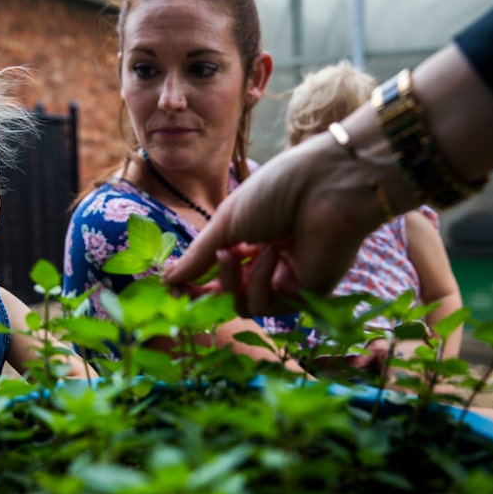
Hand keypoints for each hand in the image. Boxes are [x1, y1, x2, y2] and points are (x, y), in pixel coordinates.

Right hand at [163, 130, 387, 316]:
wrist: (325, 186)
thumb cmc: (276, 191)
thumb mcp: (227, 222)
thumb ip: (199, 257)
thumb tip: (167, 280)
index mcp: (249, 239)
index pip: (215, 272)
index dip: (192, 282)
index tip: (169, 286)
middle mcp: (267, 262)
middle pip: (227, 295)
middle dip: (204, 292)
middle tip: (184, 289)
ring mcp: (287, 281)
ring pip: (244, 306)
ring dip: (234, 281)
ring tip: (238, 253)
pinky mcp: (306, 295)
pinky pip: (268, 307)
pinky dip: (261, 283)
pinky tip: (271, 256)